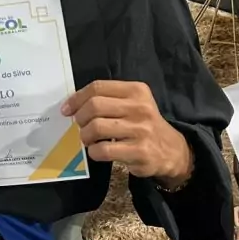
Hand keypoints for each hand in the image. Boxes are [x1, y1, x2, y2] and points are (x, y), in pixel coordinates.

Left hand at [62, 80, 192, 186]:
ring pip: (96, 128)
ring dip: (85, 136)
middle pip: (94, 106)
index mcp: (136, 90)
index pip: (98, 88)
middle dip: (80, 118)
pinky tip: (98, 151)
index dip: (77, 98)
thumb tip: (73, 106)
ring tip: (88, 140)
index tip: (67, 110)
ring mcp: (140, 130)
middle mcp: (140, 107)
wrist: (171, 150)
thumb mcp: (134, 103)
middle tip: (80, 126)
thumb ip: (108, 99)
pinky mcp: (139, 152)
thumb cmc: (144, 124)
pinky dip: (94, 152)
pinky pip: (103, 150)